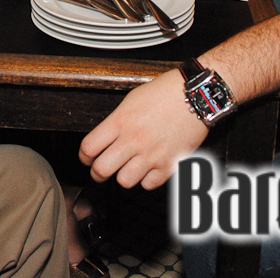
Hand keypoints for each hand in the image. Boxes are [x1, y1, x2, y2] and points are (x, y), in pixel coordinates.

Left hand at [79, 70, 208, 189]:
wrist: (195, 96)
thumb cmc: (165, 93)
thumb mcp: (131, 100)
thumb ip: (116, 121)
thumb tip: (105, 138)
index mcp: (120, 121)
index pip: (88, 148)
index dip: (84, 156)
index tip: (87, 158)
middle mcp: (133, 140)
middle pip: (102, 170)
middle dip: (98, 172)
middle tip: (101, 170)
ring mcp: (152, 154)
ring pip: (124, 181)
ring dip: (124, 176)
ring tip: (128, 167)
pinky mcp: (170, 164)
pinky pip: (149, 184)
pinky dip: (147, 179)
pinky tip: (149, 167)